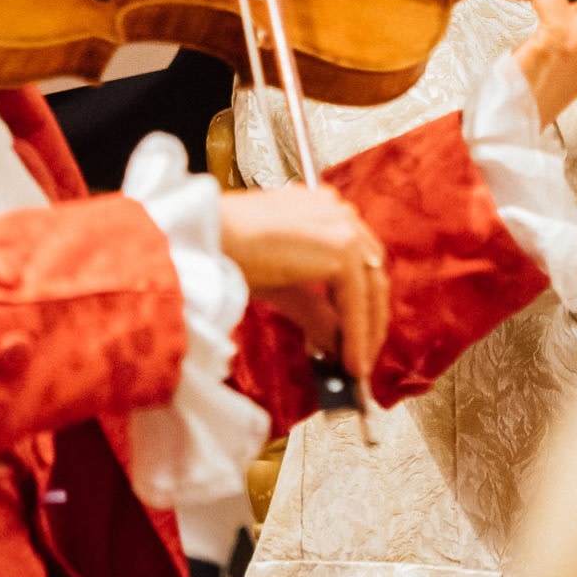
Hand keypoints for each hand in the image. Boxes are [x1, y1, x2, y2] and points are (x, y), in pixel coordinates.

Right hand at [217, 184, 387, 389]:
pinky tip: (350, 362)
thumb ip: (313, 309)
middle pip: (371, 272)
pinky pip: (357, 300)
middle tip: (360, 357)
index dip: (359, 303)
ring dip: (366, 332)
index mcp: (320, 208)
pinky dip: (356, 335)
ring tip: (355, 367)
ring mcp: (341, 226)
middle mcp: (336, 210)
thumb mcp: (279, 284)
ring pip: (371, 287)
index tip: (355, 336)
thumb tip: (335, 343)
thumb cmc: (226, 250)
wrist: (206, 239)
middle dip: (369, 319)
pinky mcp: (341, 247)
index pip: (357, 260)